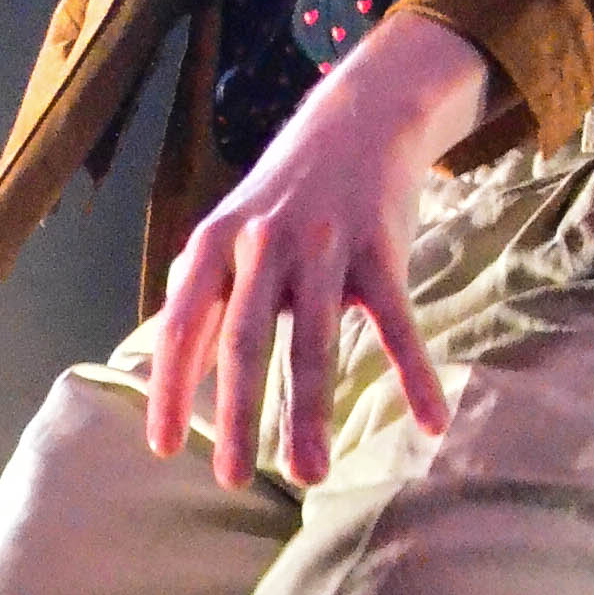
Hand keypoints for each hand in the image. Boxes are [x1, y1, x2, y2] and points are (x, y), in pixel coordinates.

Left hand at [145, 16, 492, 488]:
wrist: (360, 117)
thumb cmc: (284, 191)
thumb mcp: (230, 227)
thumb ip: (206, 289)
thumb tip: (179, 363)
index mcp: (216, 243)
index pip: (183, 324)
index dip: (170, 386)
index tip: (163, 447)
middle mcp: (264, 244)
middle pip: (247, 340)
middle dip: (238, 414)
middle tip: (231, 478)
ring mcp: (324, 246)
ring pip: (316, 342)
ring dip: (311, 414)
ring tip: (309, 476)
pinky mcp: (380, 249)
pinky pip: (397, 323)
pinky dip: (416, 375)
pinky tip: (430, 423)